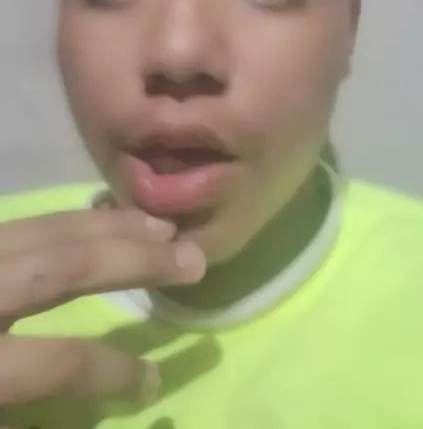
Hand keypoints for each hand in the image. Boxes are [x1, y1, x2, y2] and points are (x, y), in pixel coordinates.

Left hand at [0, 207, 205, 405]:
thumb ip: (24, 412)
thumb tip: (80, 385)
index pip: (61, 363)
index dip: (114, 371)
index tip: (154, 379)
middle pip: (65, 267)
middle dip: (136, 260)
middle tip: (193, 259)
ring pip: (48, 229)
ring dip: (109, 227)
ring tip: (160, 228)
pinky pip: (25, 222)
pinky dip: (69, 219)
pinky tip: (98, 219)